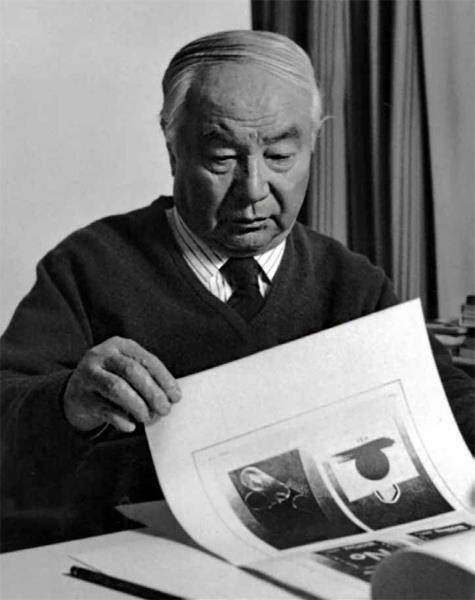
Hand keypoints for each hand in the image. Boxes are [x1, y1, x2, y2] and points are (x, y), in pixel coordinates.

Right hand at [63, 337, 180, 432]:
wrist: (75, 391)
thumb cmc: (111, 378)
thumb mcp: (126, 370)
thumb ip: (146, 378)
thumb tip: (169, 398)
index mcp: (120, 345)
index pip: (147, 360)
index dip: (164, 379)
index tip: (176, 396)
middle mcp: (102, 356)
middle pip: (132, 371)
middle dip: (152, 392)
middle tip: (165, 409)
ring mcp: (88, 375)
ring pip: (116, 387)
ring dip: (137, 405)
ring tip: (148, 417)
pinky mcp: (81, 397)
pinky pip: (103, 408)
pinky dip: (120, 418)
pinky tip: (130, 426)